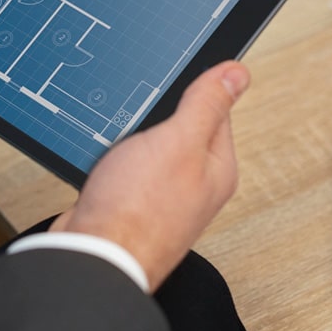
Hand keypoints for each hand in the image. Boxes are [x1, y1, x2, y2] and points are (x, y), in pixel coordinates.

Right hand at [50, 60, 249, 291]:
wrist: (93, 257)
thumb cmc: (137, 212)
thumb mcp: (180, 140)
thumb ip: (208, 104)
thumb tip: (237, 72)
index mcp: (217, 166)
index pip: (216, 108)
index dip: (193, 88)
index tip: (174, 78)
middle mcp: (195, 182)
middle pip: (181, 125)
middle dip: (159, 113)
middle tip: (144, 113)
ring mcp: (163, 194)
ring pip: (151, 144)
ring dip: (134, 135)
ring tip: (123, 138)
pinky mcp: (133, 201)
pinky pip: (128, 164)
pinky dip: (116, 155)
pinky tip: (107, 159)